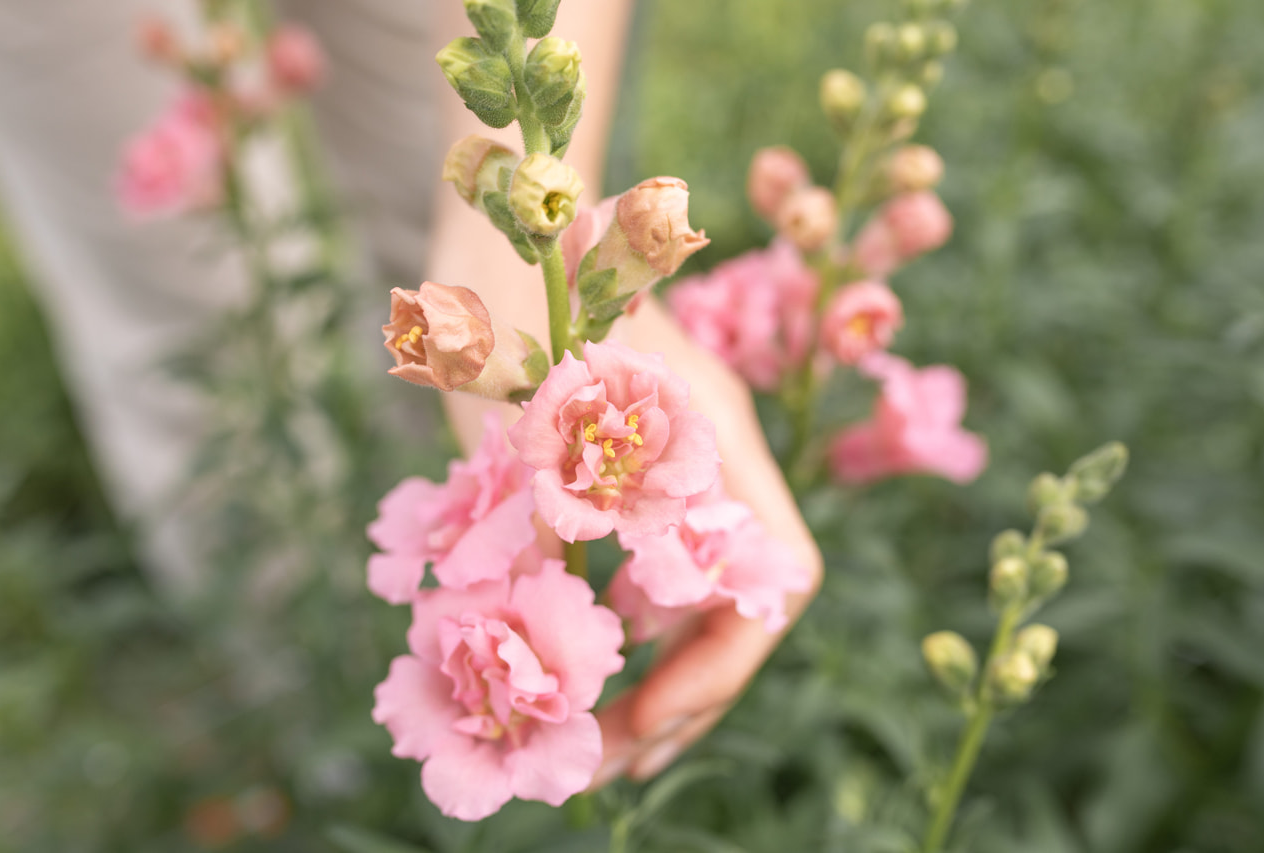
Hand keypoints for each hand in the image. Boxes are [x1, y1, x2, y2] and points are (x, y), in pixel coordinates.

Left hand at [431, 0, 820, 785]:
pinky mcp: (623, 483)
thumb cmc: (501, 296)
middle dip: (680, 697)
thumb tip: (554, 676)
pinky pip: (642, 576)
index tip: (642, 724)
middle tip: (596, 764)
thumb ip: (547, 531)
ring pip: (691, 602)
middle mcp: (710, 464)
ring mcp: (671, 475)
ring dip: (642, 679)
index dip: (722, 665)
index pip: (775, 578)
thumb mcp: (518, 418)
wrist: (488, 221)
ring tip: (575, 743)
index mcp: (716, 441)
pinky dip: (607, 634)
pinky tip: (557, 669)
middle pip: (740, 607)